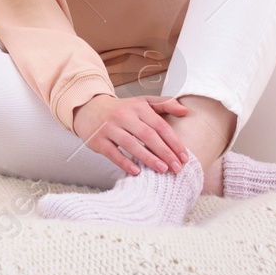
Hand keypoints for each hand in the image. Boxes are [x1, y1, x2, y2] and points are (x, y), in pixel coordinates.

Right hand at [71, 94, 190, 175]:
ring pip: (131, 144)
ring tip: (162, 170)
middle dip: (164, 152)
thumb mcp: (142, 102)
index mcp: (138, 107)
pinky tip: (136, 171)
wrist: (90, 109)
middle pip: (147, 135)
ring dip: (148, 158)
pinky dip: (124, 162)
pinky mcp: (98, 140)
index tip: (184, 156)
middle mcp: (123, 116)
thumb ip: (165, 104)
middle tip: (177, 167)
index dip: (173, 141)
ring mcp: (109, 127)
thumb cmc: (122, 109)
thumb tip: (186, 110)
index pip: (159, 125)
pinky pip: (112, 153)